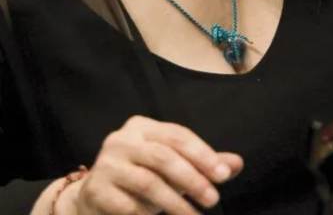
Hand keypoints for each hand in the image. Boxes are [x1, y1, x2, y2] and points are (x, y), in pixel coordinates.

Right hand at [71, 115, 242, 214]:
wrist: (95, 198)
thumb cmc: (141, 179)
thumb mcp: (172, 169)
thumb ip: (201, 164)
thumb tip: (237, 163)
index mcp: (141, 126)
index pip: (177, 134)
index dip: (202, 153)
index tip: (224, 175)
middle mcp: (121, 139)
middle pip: (163, 155)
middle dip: (192, 178)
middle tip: (213, 199)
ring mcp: (106, 163)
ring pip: (147, 182)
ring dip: (176, 203)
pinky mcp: (96, 189)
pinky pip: (129, 205)